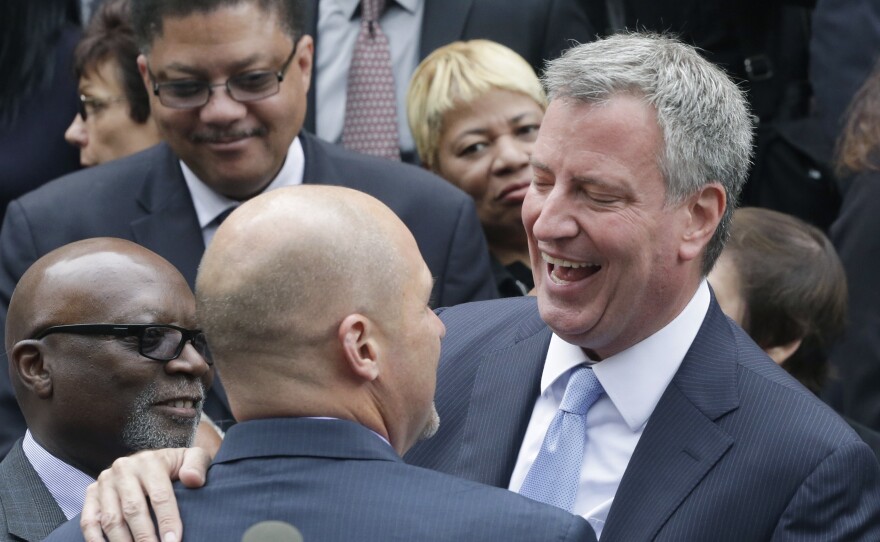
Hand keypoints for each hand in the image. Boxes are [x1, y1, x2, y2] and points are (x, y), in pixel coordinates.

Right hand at [80, 447, 211, 541]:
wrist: (153, 459)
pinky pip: (89, 521)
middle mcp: (124, 469)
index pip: (159, 495)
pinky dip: (96, 541)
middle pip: (133, 510)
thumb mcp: (192, 457)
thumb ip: (197, 465)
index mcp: (150, 461)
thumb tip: (192, 480)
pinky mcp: (92, 493)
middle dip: (145, 537)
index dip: (167, 521)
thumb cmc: (177, 465)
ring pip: (111, 519)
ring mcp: (105, 481)